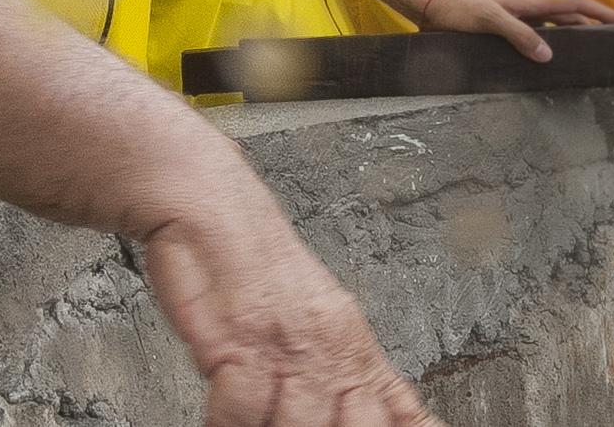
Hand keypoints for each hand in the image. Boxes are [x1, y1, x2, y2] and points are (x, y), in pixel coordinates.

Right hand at [140, 206, 442, 426]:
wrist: (213, 209)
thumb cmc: (253, 265)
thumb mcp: (314, 318)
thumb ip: (345, 372)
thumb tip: (373, 410)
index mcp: (353, 346)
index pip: (400, 410)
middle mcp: (328, 348)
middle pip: (357, 425)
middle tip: (304, 423)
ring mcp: (287, 346)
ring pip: (302, 425)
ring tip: (263, 420)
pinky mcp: (241, 341)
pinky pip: (242, 410)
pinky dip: (229, 423)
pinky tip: (227, 419)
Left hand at [419, 0, 613, 60]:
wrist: (431, 4)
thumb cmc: (458, 9)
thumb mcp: (489, 21)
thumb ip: (519, 35)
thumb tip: (549, 55)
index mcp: (529, 0)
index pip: (573, 3)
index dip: (599, 11)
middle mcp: (527, 6)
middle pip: (569, 14)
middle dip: (593, 23)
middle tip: (613, 39)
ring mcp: (517, 15)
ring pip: (553, 24)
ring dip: (573, 33)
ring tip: (589, 50)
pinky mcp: (506, 25)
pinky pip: (537, 33)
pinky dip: (550, 42)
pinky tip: (550, 57)